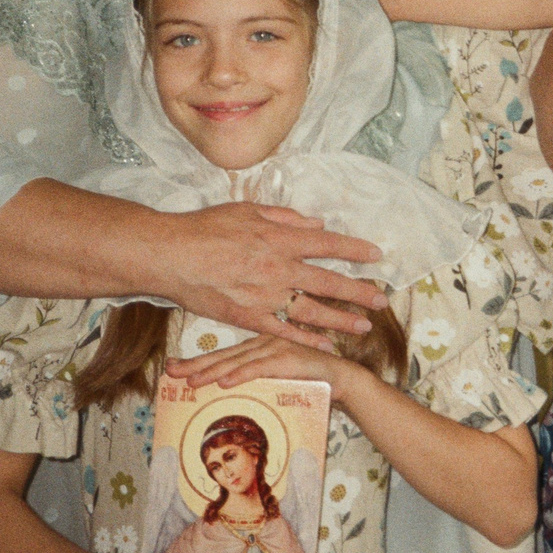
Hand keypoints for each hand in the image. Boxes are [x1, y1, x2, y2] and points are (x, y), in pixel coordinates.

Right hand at [148, 202, 387, 343]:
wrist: (170, 255)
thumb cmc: (205, 227)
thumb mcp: (248, 209)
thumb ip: (285, 217)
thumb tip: (316, 224)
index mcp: (279, 238)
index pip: (328, 244)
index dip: (355, 250)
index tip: (376, 255)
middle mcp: (278, 268)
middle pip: (329, 282)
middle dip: (359, 292)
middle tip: (382, 300)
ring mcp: (264, 295)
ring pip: (312, 311)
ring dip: (341, 319)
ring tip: (364, 325)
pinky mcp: (248, 317)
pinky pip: (284, 330)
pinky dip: (307, 337)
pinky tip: (325, 343)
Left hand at [167, 333, 356, 395]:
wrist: (342, 380)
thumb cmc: (308, 382)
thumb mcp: (275, 381)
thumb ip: (254, 382)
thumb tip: (226, 396)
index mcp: (258, 346)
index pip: (222, 355)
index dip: (197, 361)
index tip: (172, 368)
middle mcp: (264, 342)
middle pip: (223, 356)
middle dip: (195, 365)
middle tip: (171, 372)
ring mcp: (276, 348)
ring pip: (237, 361)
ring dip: (212, 371)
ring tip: (191, 380)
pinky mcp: (288, 358)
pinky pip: (259, 368)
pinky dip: (241, 374)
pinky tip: (224, 381)